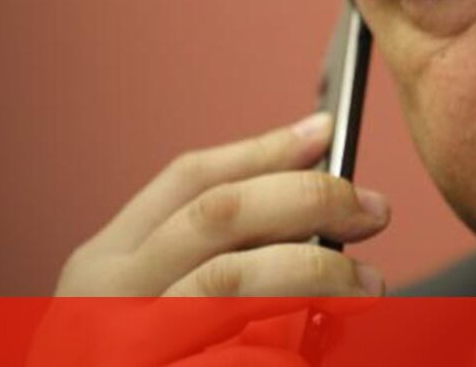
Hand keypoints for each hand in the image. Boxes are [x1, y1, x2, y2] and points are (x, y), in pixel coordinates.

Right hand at [32, 113, 389, 364]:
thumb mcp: (152, 305)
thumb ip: (216, 251)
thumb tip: (315, 170)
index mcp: (103, 265)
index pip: (189, 180)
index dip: (264, 151)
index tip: (326, 131)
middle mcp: (104, 303)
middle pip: (220, 215)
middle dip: (310, 199)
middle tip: (373, 210)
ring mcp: (126, 354)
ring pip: (235, 280)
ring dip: (319, 272)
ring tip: (367, 287)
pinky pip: (244, 358)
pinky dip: (291, 349)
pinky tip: (313, 350)